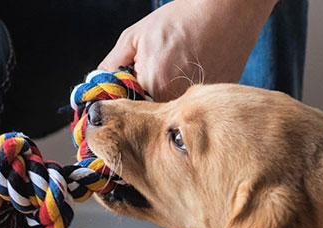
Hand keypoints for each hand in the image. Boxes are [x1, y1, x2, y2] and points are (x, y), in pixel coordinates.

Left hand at [99, 0, 277, 100]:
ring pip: (171, 116)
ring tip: (174, 71)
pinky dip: (187, 99)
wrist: (225, 13)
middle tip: (152, 76)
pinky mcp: (214, 104)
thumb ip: (111, 65)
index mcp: (153, 87)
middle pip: (150, 119)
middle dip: (144, 103)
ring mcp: (199, 106)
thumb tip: (97, 85)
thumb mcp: (134, 37)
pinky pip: (192, 110)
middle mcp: (177, 103)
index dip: (122, 105)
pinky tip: (191, 73)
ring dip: (165, 102)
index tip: (121, 97)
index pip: (126, 113)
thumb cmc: (181, 20)